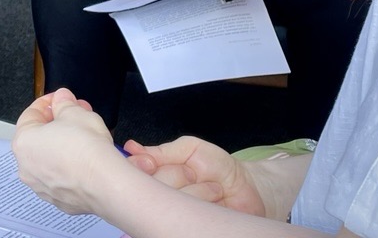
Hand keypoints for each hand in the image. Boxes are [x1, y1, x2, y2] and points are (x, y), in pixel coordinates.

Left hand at [12, 88, 125, 214]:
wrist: (105, 182)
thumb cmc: (85, 149)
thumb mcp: (74, 111)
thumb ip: (64, 102)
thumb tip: (62, 99)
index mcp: (23, 142)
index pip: (31, 114)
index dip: (49, 102)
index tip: (61, 99)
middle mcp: (27, 167)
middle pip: (40, 137)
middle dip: (59, 122)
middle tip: (75, 114)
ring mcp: (43, 186)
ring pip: (51, 158)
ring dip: (64, 144)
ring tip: (84, 135)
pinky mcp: (60, 199)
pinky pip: (62, 176)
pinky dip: (71, 165)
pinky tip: (86, 158)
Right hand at [123, 136, 265, 215]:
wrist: (246, 188)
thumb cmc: (217, 167)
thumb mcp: (190, 149)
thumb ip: (162, 151)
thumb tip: (131, 148)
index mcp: (154, 176)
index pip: (132, 173)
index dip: (139, 167)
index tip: (149, 164)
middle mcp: (159, 197)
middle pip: (151, 187)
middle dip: (177, 176)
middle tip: (194, 174)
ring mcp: (172, 216)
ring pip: (172, 202)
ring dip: (198, 191)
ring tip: (213, 189)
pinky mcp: (185, 228)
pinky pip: (187, 218)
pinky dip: (205, 206)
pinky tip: (214, 204)